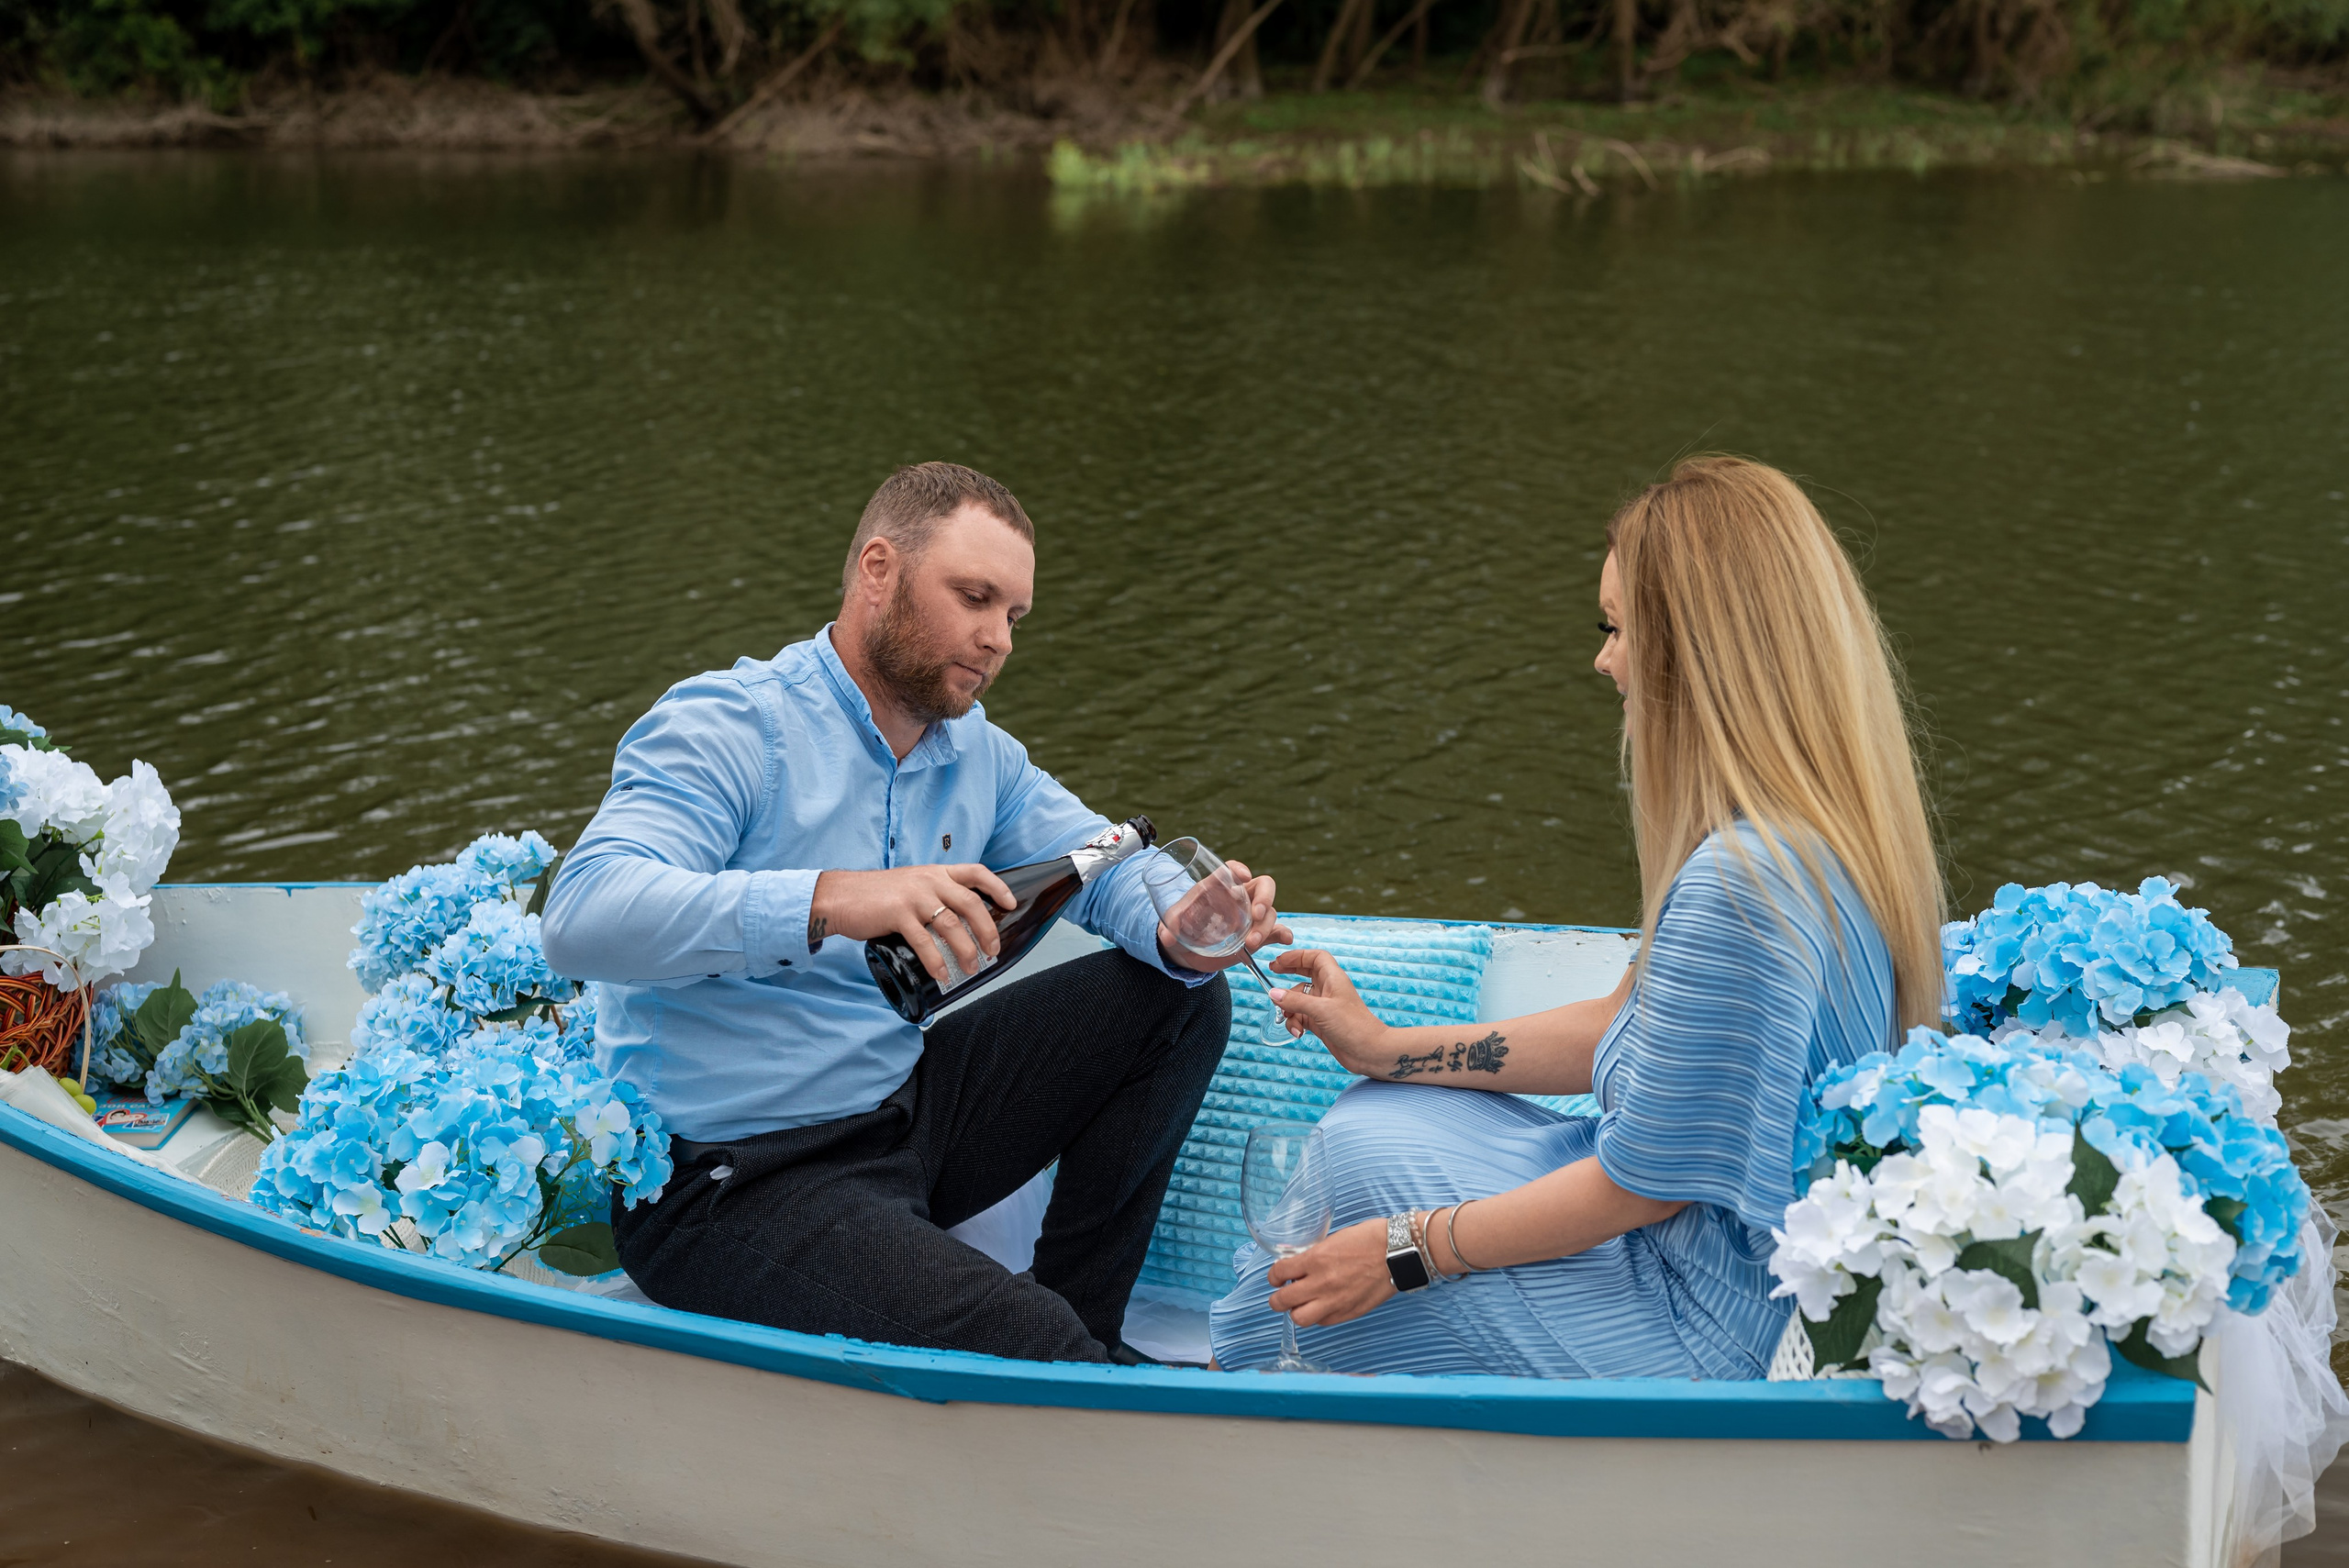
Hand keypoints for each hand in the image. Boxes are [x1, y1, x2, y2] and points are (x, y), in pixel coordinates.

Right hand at [810, 864, 1016, 982]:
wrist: (839, 896)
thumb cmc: (875, 895)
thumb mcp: (910, 885)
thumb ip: (932, 895)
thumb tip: (955, 922)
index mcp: (935, 873)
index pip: (975, 872)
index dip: (997, 887)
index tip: (1011, 903)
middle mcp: (928, 881)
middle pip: (970, 903)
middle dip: (987, 929)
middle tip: (992, 950)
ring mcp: (913, 897)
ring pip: (951, 924)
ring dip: (966, 950)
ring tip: (971, 968)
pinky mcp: (897, 914)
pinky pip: (924, 941)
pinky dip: (936, 961)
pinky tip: (942, 975)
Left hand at [1156, 861, 1291, 974]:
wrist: (1187, 951)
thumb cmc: (1180, 929)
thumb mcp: (1172, 926)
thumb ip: (1170, 929)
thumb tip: (1168, 937)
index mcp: (1217, 887)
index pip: (1231, 870)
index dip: (1238, 869)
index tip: (1242, 876)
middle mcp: (1239, 898)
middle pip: (1263, 886)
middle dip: (1265, 898)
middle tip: (1256, 915)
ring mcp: (1250, 916)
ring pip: (1270, 912)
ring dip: (1265, 926)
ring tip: (1250, 943)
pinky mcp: (1257, 935)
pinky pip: (1276, 931)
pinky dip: (1282, 934)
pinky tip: (1284, 939)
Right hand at [1267, 949, 1390, 1070]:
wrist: (1369, 1051)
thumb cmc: (1354, 1026)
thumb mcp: (1321, 1010)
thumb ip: (1295, 1001)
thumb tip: (1274, 994)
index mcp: (1333, 978)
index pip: (1316, 958)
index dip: (1298, 956)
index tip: (1280, 961)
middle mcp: (1328, 990)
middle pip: (1305, 974)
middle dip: (1289, 974)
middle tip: (1273, 972)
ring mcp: (1324, 1007)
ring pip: (1299, 999)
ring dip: (1289, 1008)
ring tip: (1288, 1017)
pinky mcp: (1321, 1023)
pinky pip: (1301, 1017)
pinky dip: (1295, 1023)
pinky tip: (1298, 1032)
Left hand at [1269, 1216, 1393, 1327]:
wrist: (1399, 1252)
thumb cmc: (1370, 1239)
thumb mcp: (1333, 1240)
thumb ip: (1313, 1255)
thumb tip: (1299, 1265)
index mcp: (1315, 1260)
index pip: (1278, 1273)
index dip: (1273, 1276)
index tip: (1276, 1277)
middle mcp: (1321, 1284)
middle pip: (1282, 1301)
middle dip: (1277, 1298)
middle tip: (1280, 1295)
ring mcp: (1335, 1301)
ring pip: (1299, 1319)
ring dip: (1296, 1311)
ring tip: (1301, 1304)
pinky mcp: (1349, 1313)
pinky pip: (1323, 1322)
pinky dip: (1319, 1316)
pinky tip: (1323, 1306)